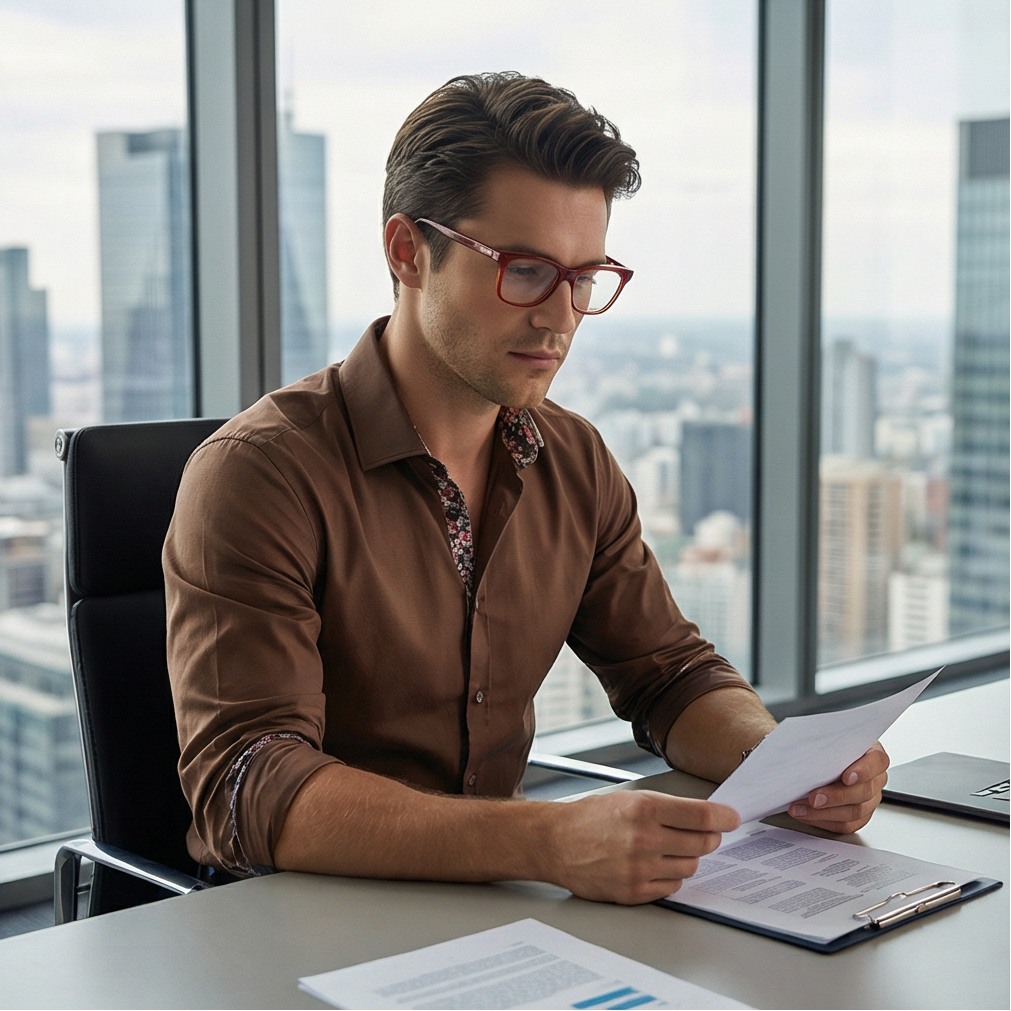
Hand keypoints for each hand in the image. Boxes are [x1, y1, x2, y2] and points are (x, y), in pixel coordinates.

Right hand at [547, 790, 739, 904]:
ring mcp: (639, 868)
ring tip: (667, 849)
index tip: (732, 818)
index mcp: (644, 809)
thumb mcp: (629, 799)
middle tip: (704, 834)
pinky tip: (654, 865)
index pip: (700, 816)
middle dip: (708, 838)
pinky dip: (670, 876)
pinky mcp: (634, 892)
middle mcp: (644, 838)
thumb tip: (705, 817)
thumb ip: (667, 808)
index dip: (723, 817)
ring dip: (687, 858)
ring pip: (690, 867)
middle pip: (701, 844)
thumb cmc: (591, 818)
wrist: (556, 842)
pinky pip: (672, 887)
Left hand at [788, 742, 889, 833]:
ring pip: (855, 812)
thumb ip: (823, 739)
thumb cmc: (827, 746)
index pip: (877, 761)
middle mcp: (875, 778)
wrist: (822, 758)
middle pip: (864, 791)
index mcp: (872, 754)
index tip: (846, 777)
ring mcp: (869, 799)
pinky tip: (806, 815)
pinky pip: (845, 824)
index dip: (863, 770)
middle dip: (837, 796)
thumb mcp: (827, 736)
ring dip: (825, 813)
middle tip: (814, 798)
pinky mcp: (859, 816)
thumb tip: (798, 741)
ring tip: (801, 809)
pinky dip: (823, 821)